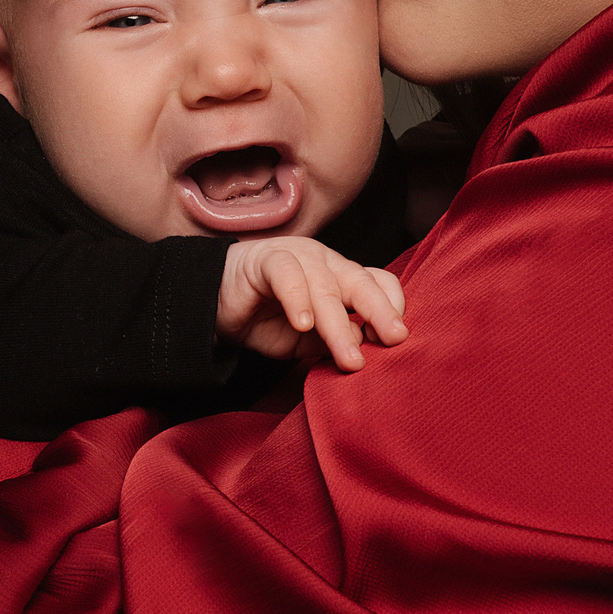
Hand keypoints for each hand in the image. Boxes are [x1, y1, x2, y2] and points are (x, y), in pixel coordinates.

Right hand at [218, 237, 408, 370]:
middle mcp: (326, 263)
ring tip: (348, 357)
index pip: (379, 283)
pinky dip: (298, 300)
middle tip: (393, 340)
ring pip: (326, 286)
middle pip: (361, 282)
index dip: (392, 308)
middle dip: (380, 312)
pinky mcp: (267, 258)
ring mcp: (298, 256)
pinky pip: (288, 276)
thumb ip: (336, 340)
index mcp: (342, 277)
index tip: (397, 340)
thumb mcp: (310, 340)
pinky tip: (303, 324)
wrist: (215, 306)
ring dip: (338, 324)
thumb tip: (367, 348)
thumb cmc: (266, 320)